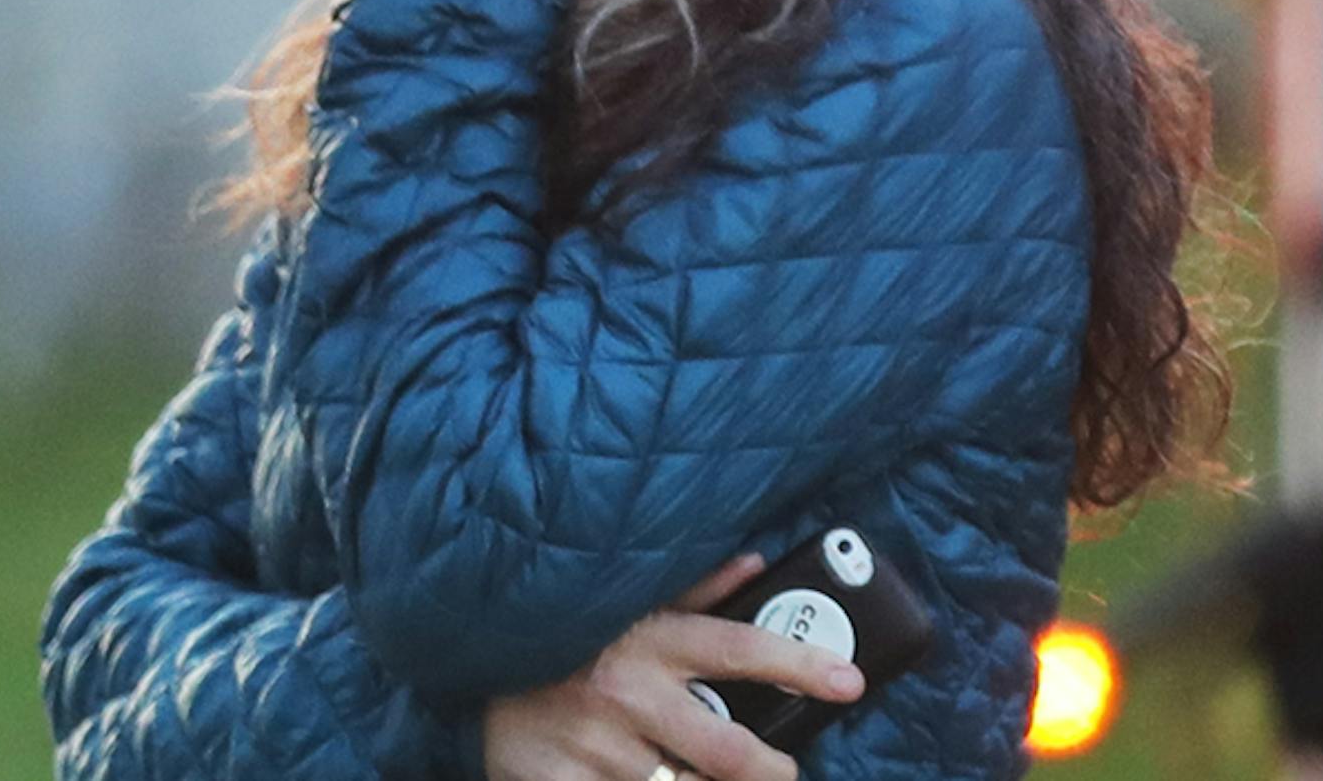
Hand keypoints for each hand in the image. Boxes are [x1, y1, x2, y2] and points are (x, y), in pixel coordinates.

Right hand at [480, 552, 865, 780]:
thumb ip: (693, 587)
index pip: (738, 649)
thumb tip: (755, 562)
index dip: (798, 665)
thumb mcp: (629, 598)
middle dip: (769, 769)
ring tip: (704, 772)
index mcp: (648, 637)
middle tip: (784, 771)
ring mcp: (594, 745)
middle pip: (726, 748)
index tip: (850, 683)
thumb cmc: (569, 628)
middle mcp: (626, 690)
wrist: (472, 651)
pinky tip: (643, 776)